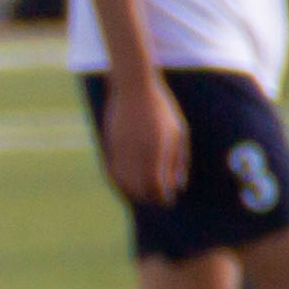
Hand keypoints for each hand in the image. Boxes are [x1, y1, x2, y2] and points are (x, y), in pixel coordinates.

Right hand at [101, 68, 186, 208]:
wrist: (133, 88)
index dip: (162, 197)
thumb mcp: (179, 132)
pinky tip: (128, 184)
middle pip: (138, 188)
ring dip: (133, 192)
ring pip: (122, 183)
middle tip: (158, 199)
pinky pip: (112, 172)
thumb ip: (178, 160)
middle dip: (149, 198)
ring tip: (144, 194)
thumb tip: (178, 186)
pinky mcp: (109, 146)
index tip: (169, 200)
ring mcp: (120, 150)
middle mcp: (136, 152)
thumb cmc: (161, 109)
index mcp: (156, 149)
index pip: (156, 185)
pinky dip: (120, 183)